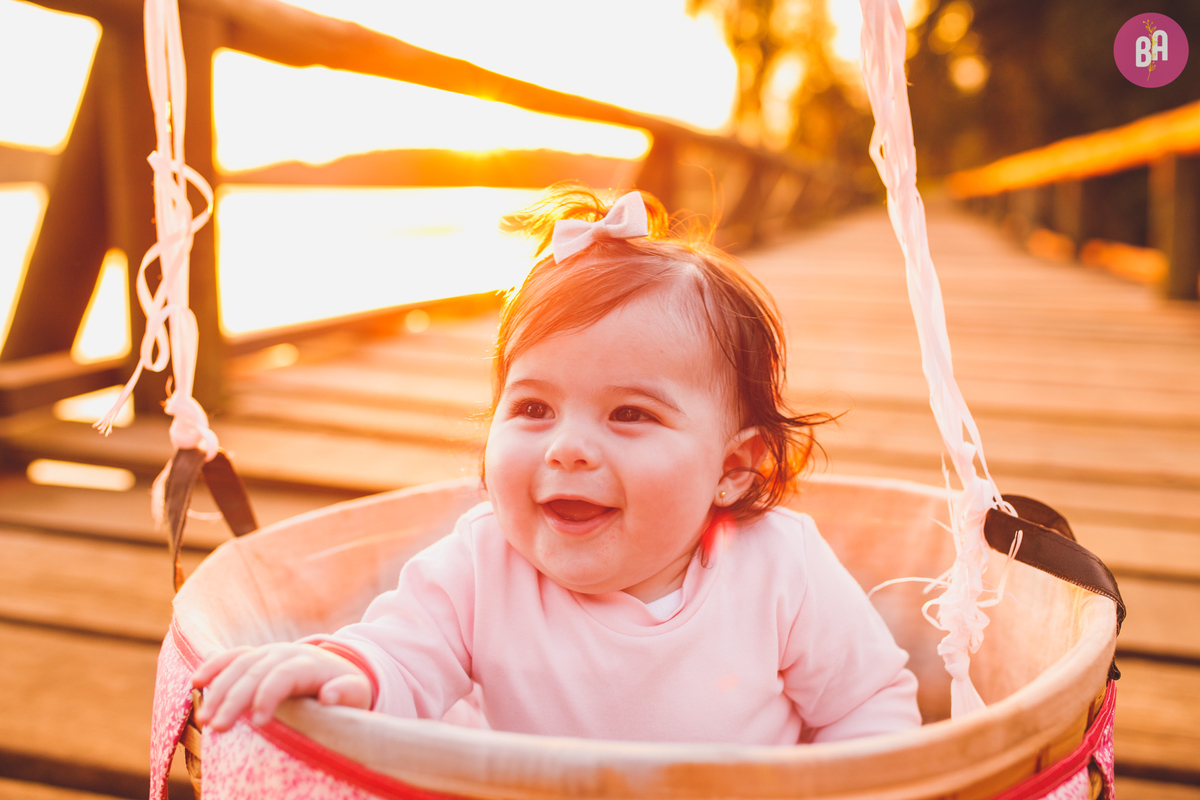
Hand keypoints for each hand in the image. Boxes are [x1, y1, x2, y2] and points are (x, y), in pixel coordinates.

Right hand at [191, 643, 371, 731]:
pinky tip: (195, 682)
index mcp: (309, 664)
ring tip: (203, 719)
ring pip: (238, 665)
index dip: (268, 695)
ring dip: (218, 690)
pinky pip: (231, 657)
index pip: (283, 676)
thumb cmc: (346, 688)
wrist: (338, 667)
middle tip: (218, 728)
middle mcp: (285, 654)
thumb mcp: (357, 692)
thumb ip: (346, 693)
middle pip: (255, 672)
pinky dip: (213, 667)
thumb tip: (328, 696)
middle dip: (235, 699)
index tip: (257, 721)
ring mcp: (268, 652)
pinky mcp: (255, 656)